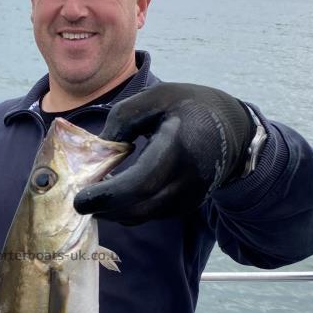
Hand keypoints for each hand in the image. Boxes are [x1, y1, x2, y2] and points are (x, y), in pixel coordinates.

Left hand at [74, 82, 255, 222]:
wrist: (234, 130)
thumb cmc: (190, 107)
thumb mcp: (157, 97)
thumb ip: (123, 117)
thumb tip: (99, 149)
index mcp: (179, 147)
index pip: (141, 183)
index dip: (108, 196)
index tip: (79, 199)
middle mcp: (188, 179)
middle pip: (138, 208)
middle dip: (103, 208)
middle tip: (77, 199)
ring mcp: (190, 197)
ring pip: (141, 215)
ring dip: (112, 210)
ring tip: (94, 193)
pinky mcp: (187, 206)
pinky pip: (149, 213)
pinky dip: (127, 207)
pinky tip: (115, 192)